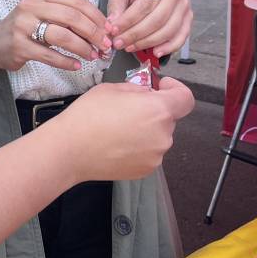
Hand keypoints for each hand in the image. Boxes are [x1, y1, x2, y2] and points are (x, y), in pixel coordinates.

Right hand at [0, 0, 112, 73]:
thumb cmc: (25, 28)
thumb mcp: (43, 13)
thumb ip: (67, 16)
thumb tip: (101, 28)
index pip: (75, 0)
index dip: (95, 15)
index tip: (108, 29)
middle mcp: (30, 6)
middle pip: (71, 16)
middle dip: (93, 32)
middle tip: (105, 45)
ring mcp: (23, 26)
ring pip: (62, 35)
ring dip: (82, 47)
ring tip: (93, 56)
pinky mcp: (19, 46)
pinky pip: (49, 55)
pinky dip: (67, 61)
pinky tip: (77, 65)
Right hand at [47, 77, 194, 182]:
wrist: (71, 149)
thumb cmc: (88, 115)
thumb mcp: (113, 88)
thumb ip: (138, 89)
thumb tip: (147, 94)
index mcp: (158, 110)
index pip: (186, 99)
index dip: (176, 90)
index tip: (162, 88)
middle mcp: (163, 135)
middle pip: (168, 118)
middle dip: (153, 111)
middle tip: (127, 109)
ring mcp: (156, 155)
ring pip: (158, 136)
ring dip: (146, 130)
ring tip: (118, 129)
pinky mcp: (146, 169)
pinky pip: (150, 152)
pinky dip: (139, 147)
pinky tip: (117, 144)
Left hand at [106, 0, 191, 56]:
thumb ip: (116, 5)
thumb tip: (113, 24)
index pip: (144, 4)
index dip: (128, 20)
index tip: (114, 31)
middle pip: (157, 19)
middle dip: (136, 34)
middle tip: (120, 43)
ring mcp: (184, 5)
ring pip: (168, 30)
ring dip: (148, 43)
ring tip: (131, 47)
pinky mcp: (188, 18)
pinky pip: (180, 37)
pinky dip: (168, 47)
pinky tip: (155, 52)